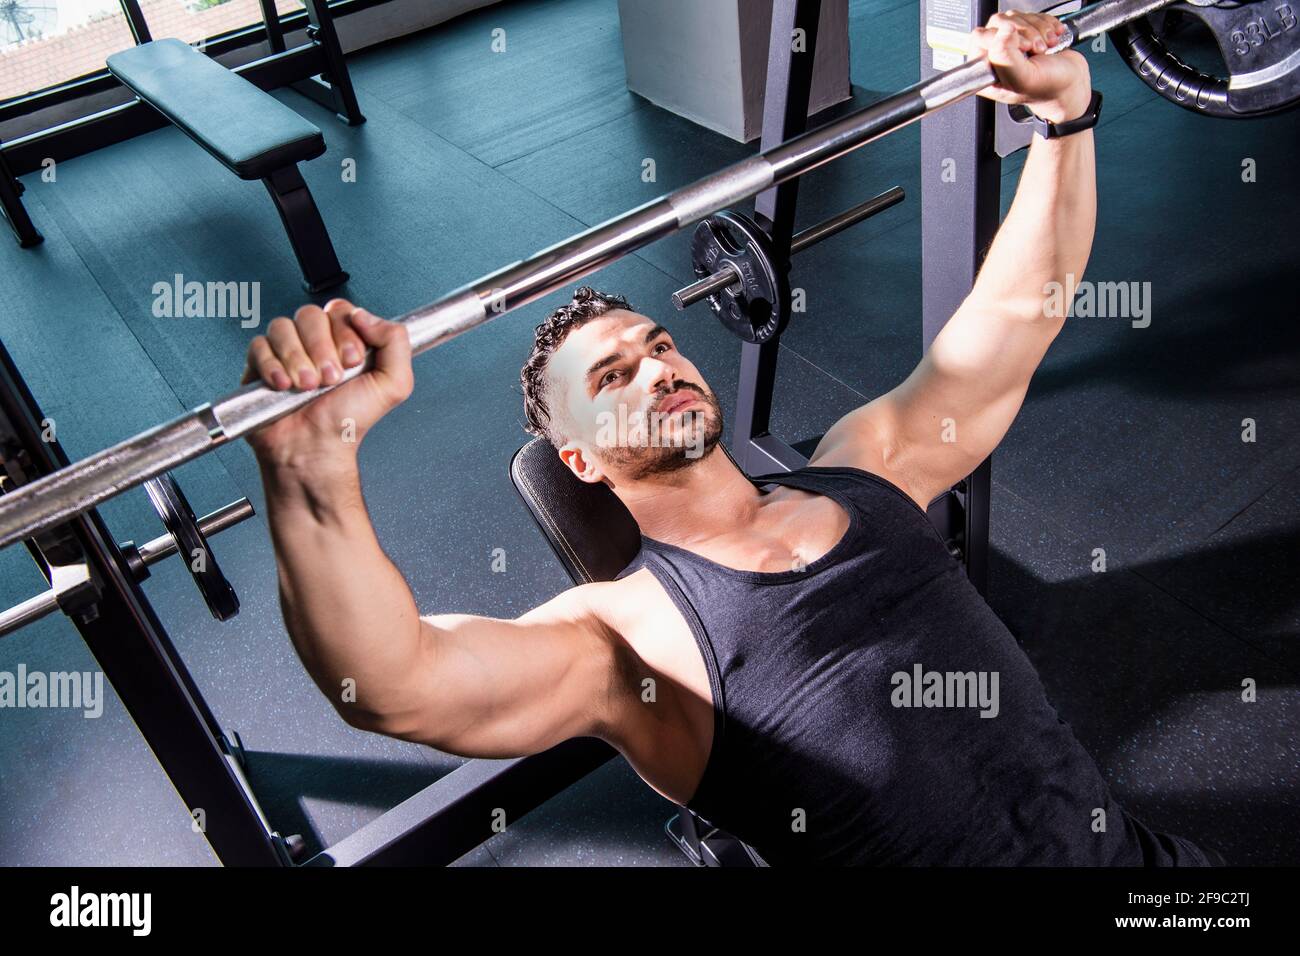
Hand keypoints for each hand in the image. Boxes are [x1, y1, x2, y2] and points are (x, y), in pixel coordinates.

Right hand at [241, 299, 413, 468]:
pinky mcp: (261, 363)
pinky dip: (271, 366)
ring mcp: (287, 351)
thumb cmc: (349, 421)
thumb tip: (365, 316)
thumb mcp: (393, 384)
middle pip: (310, 315)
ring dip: (297, 359)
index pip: (341, 311)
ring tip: (308, 386)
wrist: (315, 449)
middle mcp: (316, 342)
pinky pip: (258, 345)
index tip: (353, 361)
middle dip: (322, 349)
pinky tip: (284, 386)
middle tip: (330, 379)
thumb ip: (395, 342)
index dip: (345, 332)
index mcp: (346, 341)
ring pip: (282, 327)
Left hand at [968, 11, 1090, 123]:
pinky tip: (1050, 40)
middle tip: (1035, 49)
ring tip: (1044, 48)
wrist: (1071, 84)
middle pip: (998, 22)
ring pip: (1015, 17)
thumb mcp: (1024, 79)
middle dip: (1024, 32)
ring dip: (1037, 29)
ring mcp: (1009, 43)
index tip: (1022, 50)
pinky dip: (1045, 24)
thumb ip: (1006, 59)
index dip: (1003, 39)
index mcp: (986, 72)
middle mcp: (994, 57)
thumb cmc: (1048, 88)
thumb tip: (1003, 32)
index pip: (980, 37)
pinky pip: (1029, 15)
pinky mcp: (1024, 33)